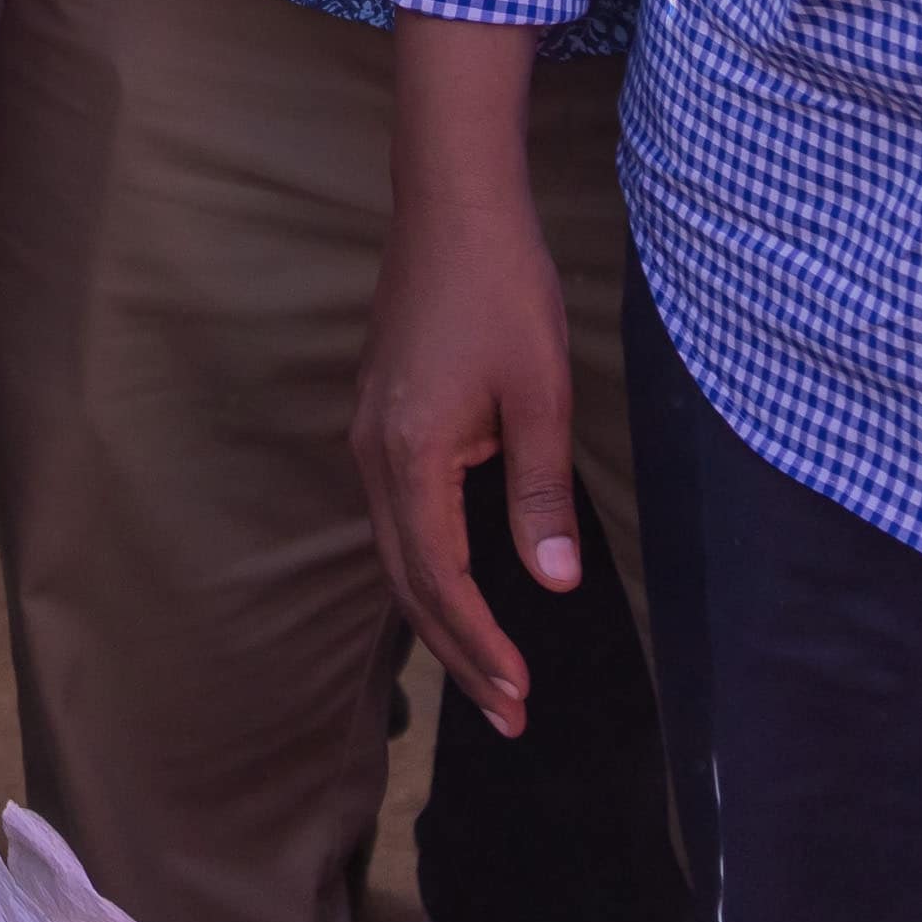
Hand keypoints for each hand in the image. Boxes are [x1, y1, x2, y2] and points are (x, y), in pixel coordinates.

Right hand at [356, 28, 577, 732]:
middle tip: (508, 715)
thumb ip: (539, 491)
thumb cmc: (502, 291)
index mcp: (411, 455)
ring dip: (441, 616)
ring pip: (398, 552)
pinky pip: (398, 517)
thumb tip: (551, 582)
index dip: (480, 645)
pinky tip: (460, 587)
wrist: (452, 206)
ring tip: (488, 671)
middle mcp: (375, 455)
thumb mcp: (539, 393)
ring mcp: (371, 435)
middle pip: (409, 580)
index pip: (441, 579)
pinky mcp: (382, 419)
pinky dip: (428, 569)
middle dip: (457, 652)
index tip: (520, 695)